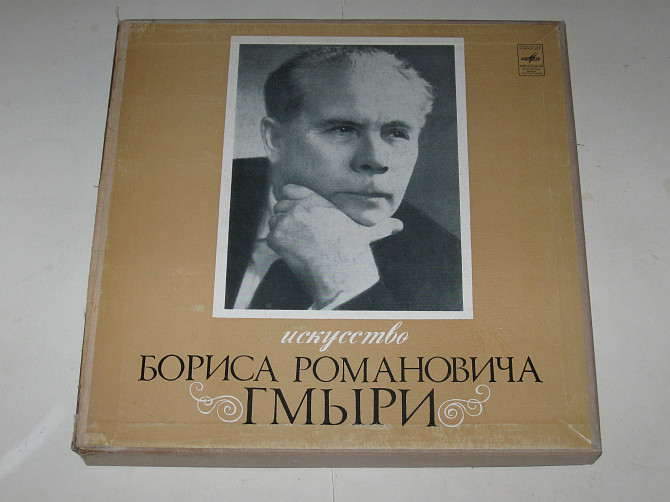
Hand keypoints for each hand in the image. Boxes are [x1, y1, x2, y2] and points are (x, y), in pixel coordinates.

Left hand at [267, 184, 402, 307]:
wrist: (340, 274)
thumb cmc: (354, 254)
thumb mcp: (366, 233)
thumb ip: (380, 225)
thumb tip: (399, 225)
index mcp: (318, 201)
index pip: (290, 189)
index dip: (289, 198)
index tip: (293, 210)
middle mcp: (301, 206)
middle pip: (280, 206)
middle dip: (286, 219)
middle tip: (297, 235)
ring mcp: (287, 220)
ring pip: (274, 222)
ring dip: (281, 232)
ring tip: (297, 246)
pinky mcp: (277, 236)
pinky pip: (270, 238)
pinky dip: (278, 246)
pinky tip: (293, 255)